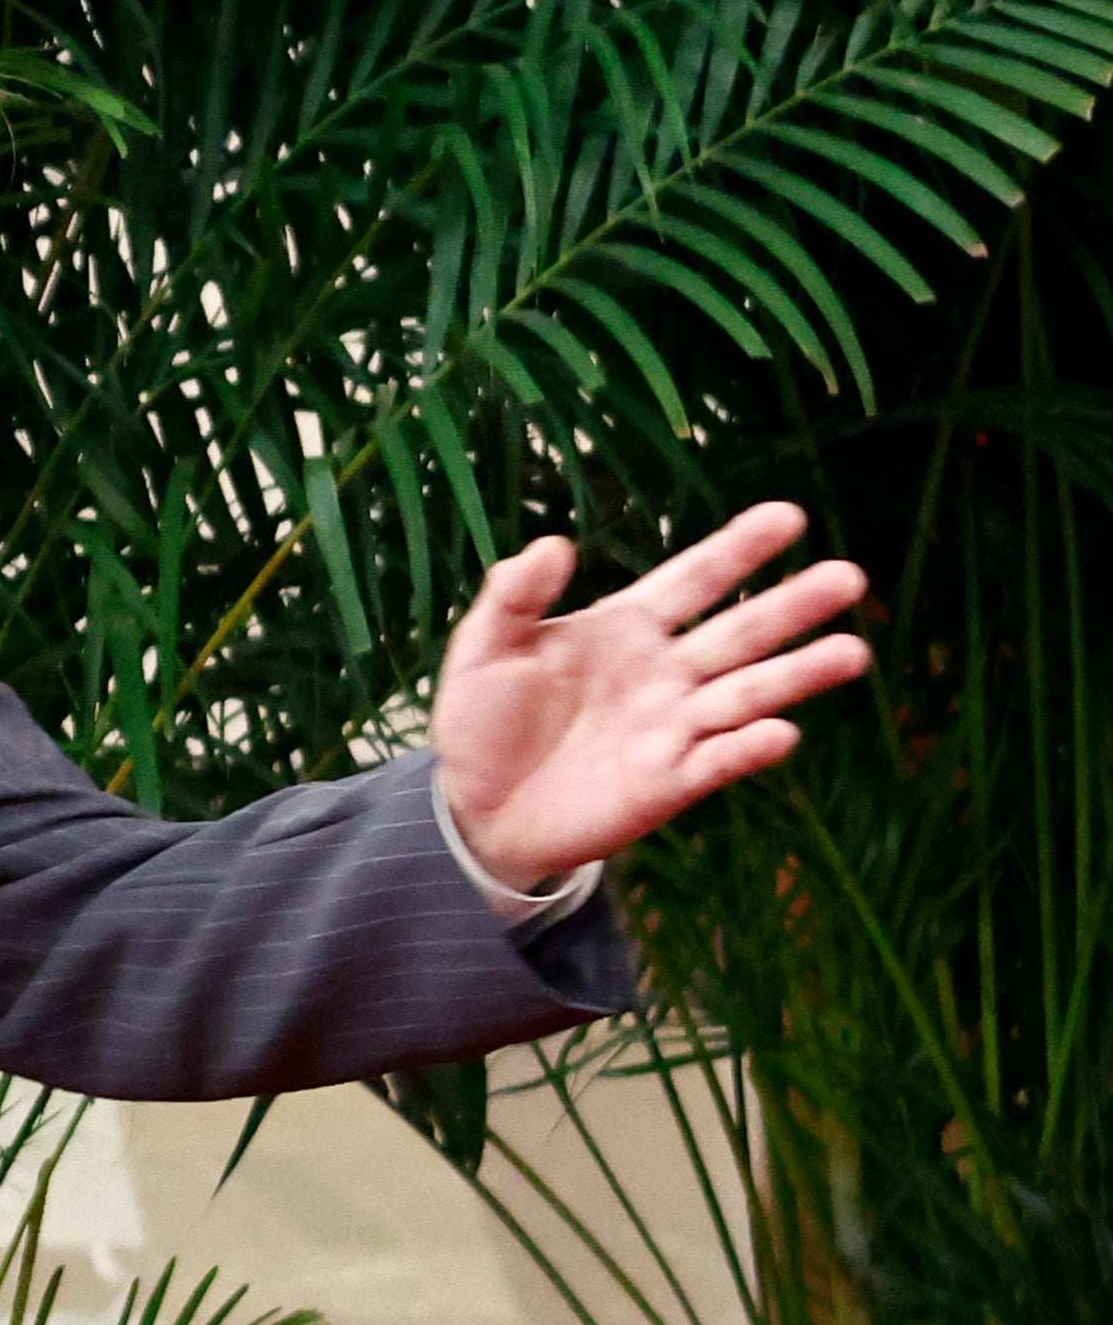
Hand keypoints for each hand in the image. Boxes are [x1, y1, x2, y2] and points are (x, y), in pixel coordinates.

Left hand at [430, 501, 870, 887]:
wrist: (473, 808)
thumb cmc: (482, 720)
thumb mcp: (483, 649)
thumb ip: (514, 597)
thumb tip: (551, 544)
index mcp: (626, 630)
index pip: (692, 580)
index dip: (737, 549)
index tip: (788, 516)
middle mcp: (664, 673)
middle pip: (739, 632)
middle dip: (791, 605)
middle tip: (848, 577)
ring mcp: (672, 728)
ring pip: (747, 694)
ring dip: (798, 674)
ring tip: (852, 652)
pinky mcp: (669, 783)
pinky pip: (718, 762)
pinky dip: (748, 748)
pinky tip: (781, 732)